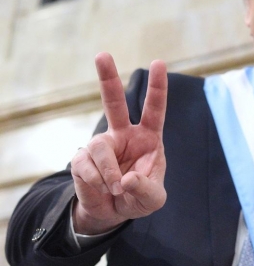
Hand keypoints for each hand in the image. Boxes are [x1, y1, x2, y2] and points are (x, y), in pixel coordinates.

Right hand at [71, 53, 167, 234]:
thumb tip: (126, 179)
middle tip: (102, 54)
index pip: (154, 109)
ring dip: (109, 174)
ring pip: (100, 148)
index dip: (157, 87)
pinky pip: (86, 167)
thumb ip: (146, 189)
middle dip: (108, 78)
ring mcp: (101, 144)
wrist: (112, 211)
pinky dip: (97, 183)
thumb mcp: (153, 199)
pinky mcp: (81, 159)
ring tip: (116, 189)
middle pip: (114, 102)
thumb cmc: (138, 197)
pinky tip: (103, 190)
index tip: (159, 62)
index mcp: (148, 137)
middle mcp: (123, 134)